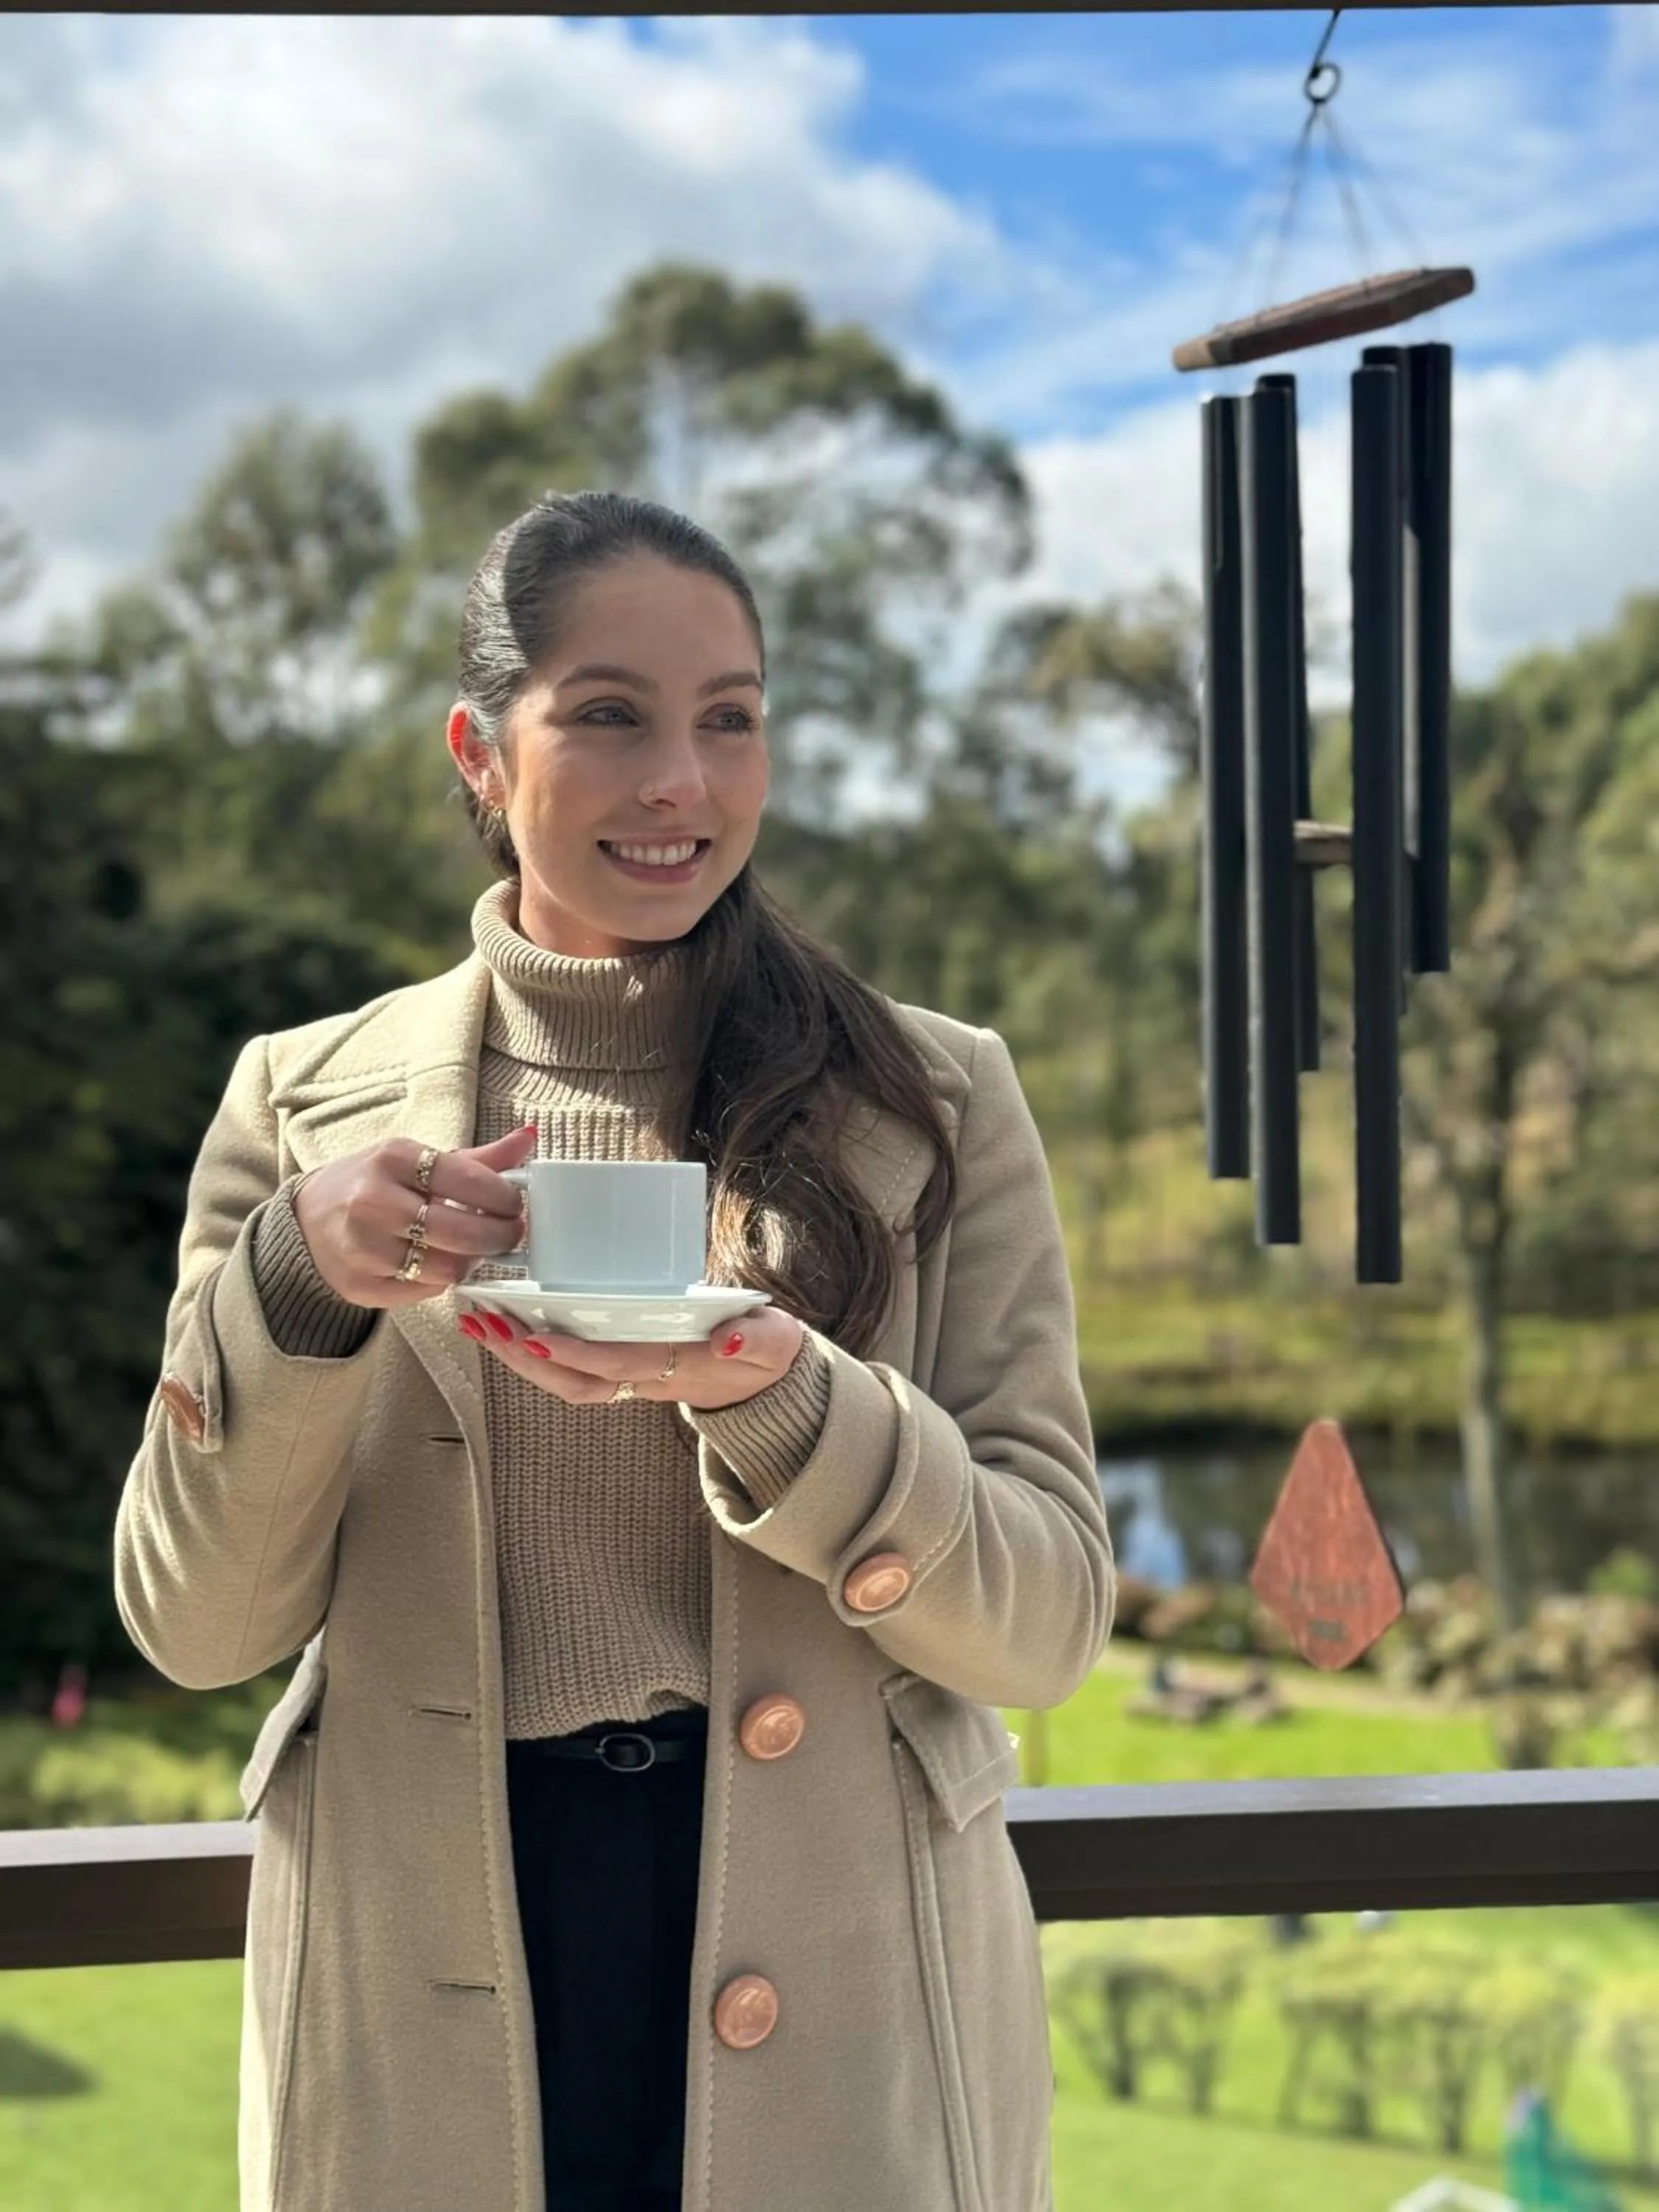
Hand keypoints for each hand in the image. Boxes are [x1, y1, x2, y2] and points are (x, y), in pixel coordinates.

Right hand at [292, 1125, 536, 1309]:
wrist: (305, 1220)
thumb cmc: (372, 1184)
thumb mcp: (416, 1161)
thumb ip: (477, 1159)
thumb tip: (528, 1139)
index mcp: (392, 1159)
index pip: (469, 1180)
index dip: (504, 1198)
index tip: (516, 1205)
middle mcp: (374, 1201)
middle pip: (463, 1231)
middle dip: (500, 1236)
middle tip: (511, 1235)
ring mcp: (364, 1247)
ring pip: (448, 1267)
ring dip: (473, 1261)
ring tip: (476, 1250)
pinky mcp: (361, 1286)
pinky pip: (425, 1291)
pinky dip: (443, 1279)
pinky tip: (443, 1264)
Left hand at [459, 1302, 808, 1411]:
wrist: (763, 1380)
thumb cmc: (765, 1351)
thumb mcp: (775, 1342)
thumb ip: (757, 1339)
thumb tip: (727, 1338)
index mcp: (678, 1367)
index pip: (618, 1363)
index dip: (576, 1353)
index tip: (535, 1336)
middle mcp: (645, 1379)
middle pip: (574, 1380)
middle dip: (525, 1359)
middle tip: (483, 1323)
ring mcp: (629, 1376)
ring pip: (564, 1379)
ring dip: (517, 1356)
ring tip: (478, 1322)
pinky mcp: (619, 1366)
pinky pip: (568, 1368)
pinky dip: (530, 1350)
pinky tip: (504, 1324)